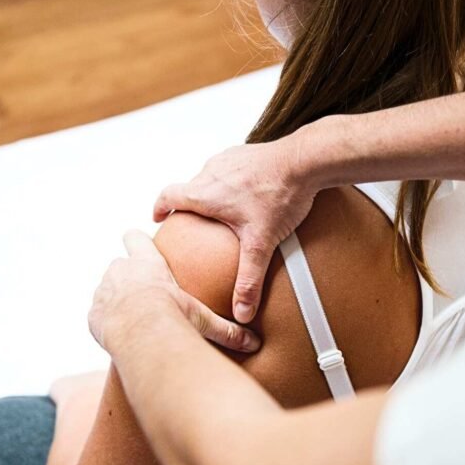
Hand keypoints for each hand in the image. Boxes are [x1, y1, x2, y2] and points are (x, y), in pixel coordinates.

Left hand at [88, 231, 261, 354]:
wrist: (140, 333)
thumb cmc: (173, 316)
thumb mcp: (203, 319)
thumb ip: (227, 329)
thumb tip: (254, 342)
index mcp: (146, 262)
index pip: (134, 237)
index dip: (135, 240)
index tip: (138, 243)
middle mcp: (120, 270)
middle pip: (119, 264)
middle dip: (127, 276)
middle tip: (143, 294)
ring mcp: (103, 291)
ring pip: (106, 289)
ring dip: (115, 300)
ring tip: (131, 318)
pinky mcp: (93, 314)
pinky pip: (98, 315)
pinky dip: (106, 322)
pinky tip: (120, 334)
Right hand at [153, 133, 320, 323]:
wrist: (305, 160)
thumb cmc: (280, 195)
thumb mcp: (261, 244)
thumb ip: (249, 279)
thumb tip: (242, 311)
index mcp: (204, 193)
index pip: (168, 196)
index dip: (159, 207)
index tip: (159, 218)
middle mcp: (211, 172)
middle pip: (189, 189)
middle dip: (187, 206)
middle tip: (194, 224)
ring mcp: (229, 159)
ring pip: (209, 177)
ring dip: (210, 193)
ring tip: (223, 212)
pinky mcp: (246, 153)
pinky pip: (230, 169)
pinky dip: (231, 182)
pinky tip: (249, 195)